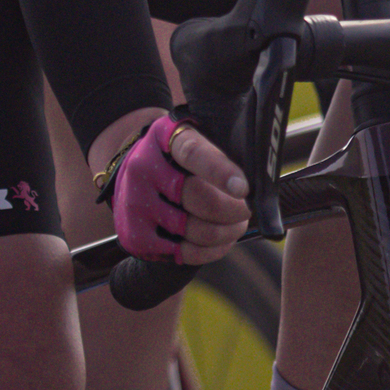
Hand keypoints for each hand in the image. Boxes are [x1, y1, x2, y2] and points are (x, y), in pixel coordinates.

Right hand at [94, 110, 249, 265]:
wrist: (137, 177)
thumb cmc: (179, 159)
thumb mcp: (196, 137)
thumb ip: (221, 151)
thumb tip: (254, 182)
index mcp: (164, 137)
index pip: (193, 153)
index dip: (219, 171)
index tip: (243, 188)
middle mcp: (143, 168)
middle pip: (198, 198)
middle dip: (232, 210)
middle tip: (246, 210)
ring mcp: (136, 203)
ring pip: (196, 230)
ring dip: (226, 232)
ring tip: (234, 225)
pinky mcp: (136, 235)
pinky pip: (185, 253)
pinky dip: (211, 251)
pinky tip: (219, 241)